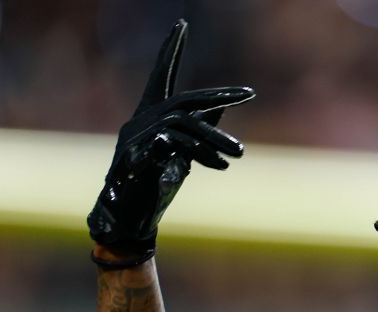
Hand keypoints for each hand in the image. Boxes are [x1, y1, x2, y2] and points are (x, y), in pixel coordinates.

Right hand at [87, 19, 254, 262]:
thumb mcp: (185, 154)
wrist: (129, 219)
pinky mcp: (135, 162)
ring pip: (183, 127)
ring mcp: (134, 140)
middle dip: (217, 95)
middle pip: (183, 101)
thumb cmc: (156, 185)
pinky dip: (197, 155)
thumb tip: (220, 105)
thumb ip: (199, 128)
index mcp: (148, 116)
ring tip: (238, 155)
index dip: (169, 51)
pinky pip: (168, 150)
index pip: (160, 75)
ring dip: (215, 139)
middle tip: (248, 93)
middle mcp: (138, 121)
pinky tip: (219, 165)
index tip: (181, 24)